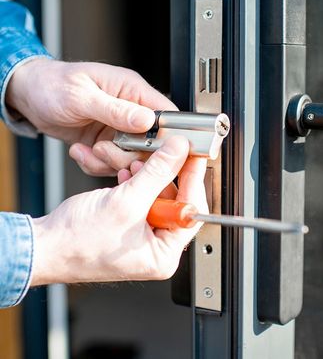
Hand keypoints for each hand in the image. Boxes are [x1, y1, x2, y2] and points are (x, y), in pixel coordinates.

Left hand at [6, 58, 175, 175]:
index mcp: (133, 90)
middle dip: (129, 154)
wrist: (30, 95)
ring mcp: (120, 129)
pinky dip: (96, 165)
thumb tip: (147, 120)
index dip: (167, 136)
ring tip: (89, 150)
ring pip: (132, 158)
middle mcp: (131, 110)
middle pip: (151, 143)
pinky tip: (81, 151)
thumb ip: (116, 109)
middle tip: (104, 150)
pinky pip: (112, 164)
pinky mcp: (108, 143)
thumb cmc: (52, 84)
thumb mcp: (82, 96)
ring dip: (109, 161)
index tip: (153, 151)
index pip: (166, 114)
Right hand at [31, 136, 207, 284]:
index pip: (191, 211)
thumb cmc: (77, 242)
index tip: (194, 157)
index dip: (193, 180)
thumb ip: (157, 173)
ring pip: (157, 195)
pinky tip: (125, 175)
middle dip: (165, 175)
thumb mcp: (126, 201)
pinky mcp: (129, 225)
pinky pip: (142, 198)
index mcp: (163, 255)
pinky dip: (136, 183)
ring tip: (135, 165)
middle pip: (176, 201)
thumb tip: (179, 152)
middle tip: (166, 153)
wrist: (43, 246)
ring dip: (147, 176)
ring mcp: (143, 237)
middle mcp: (156, 248)